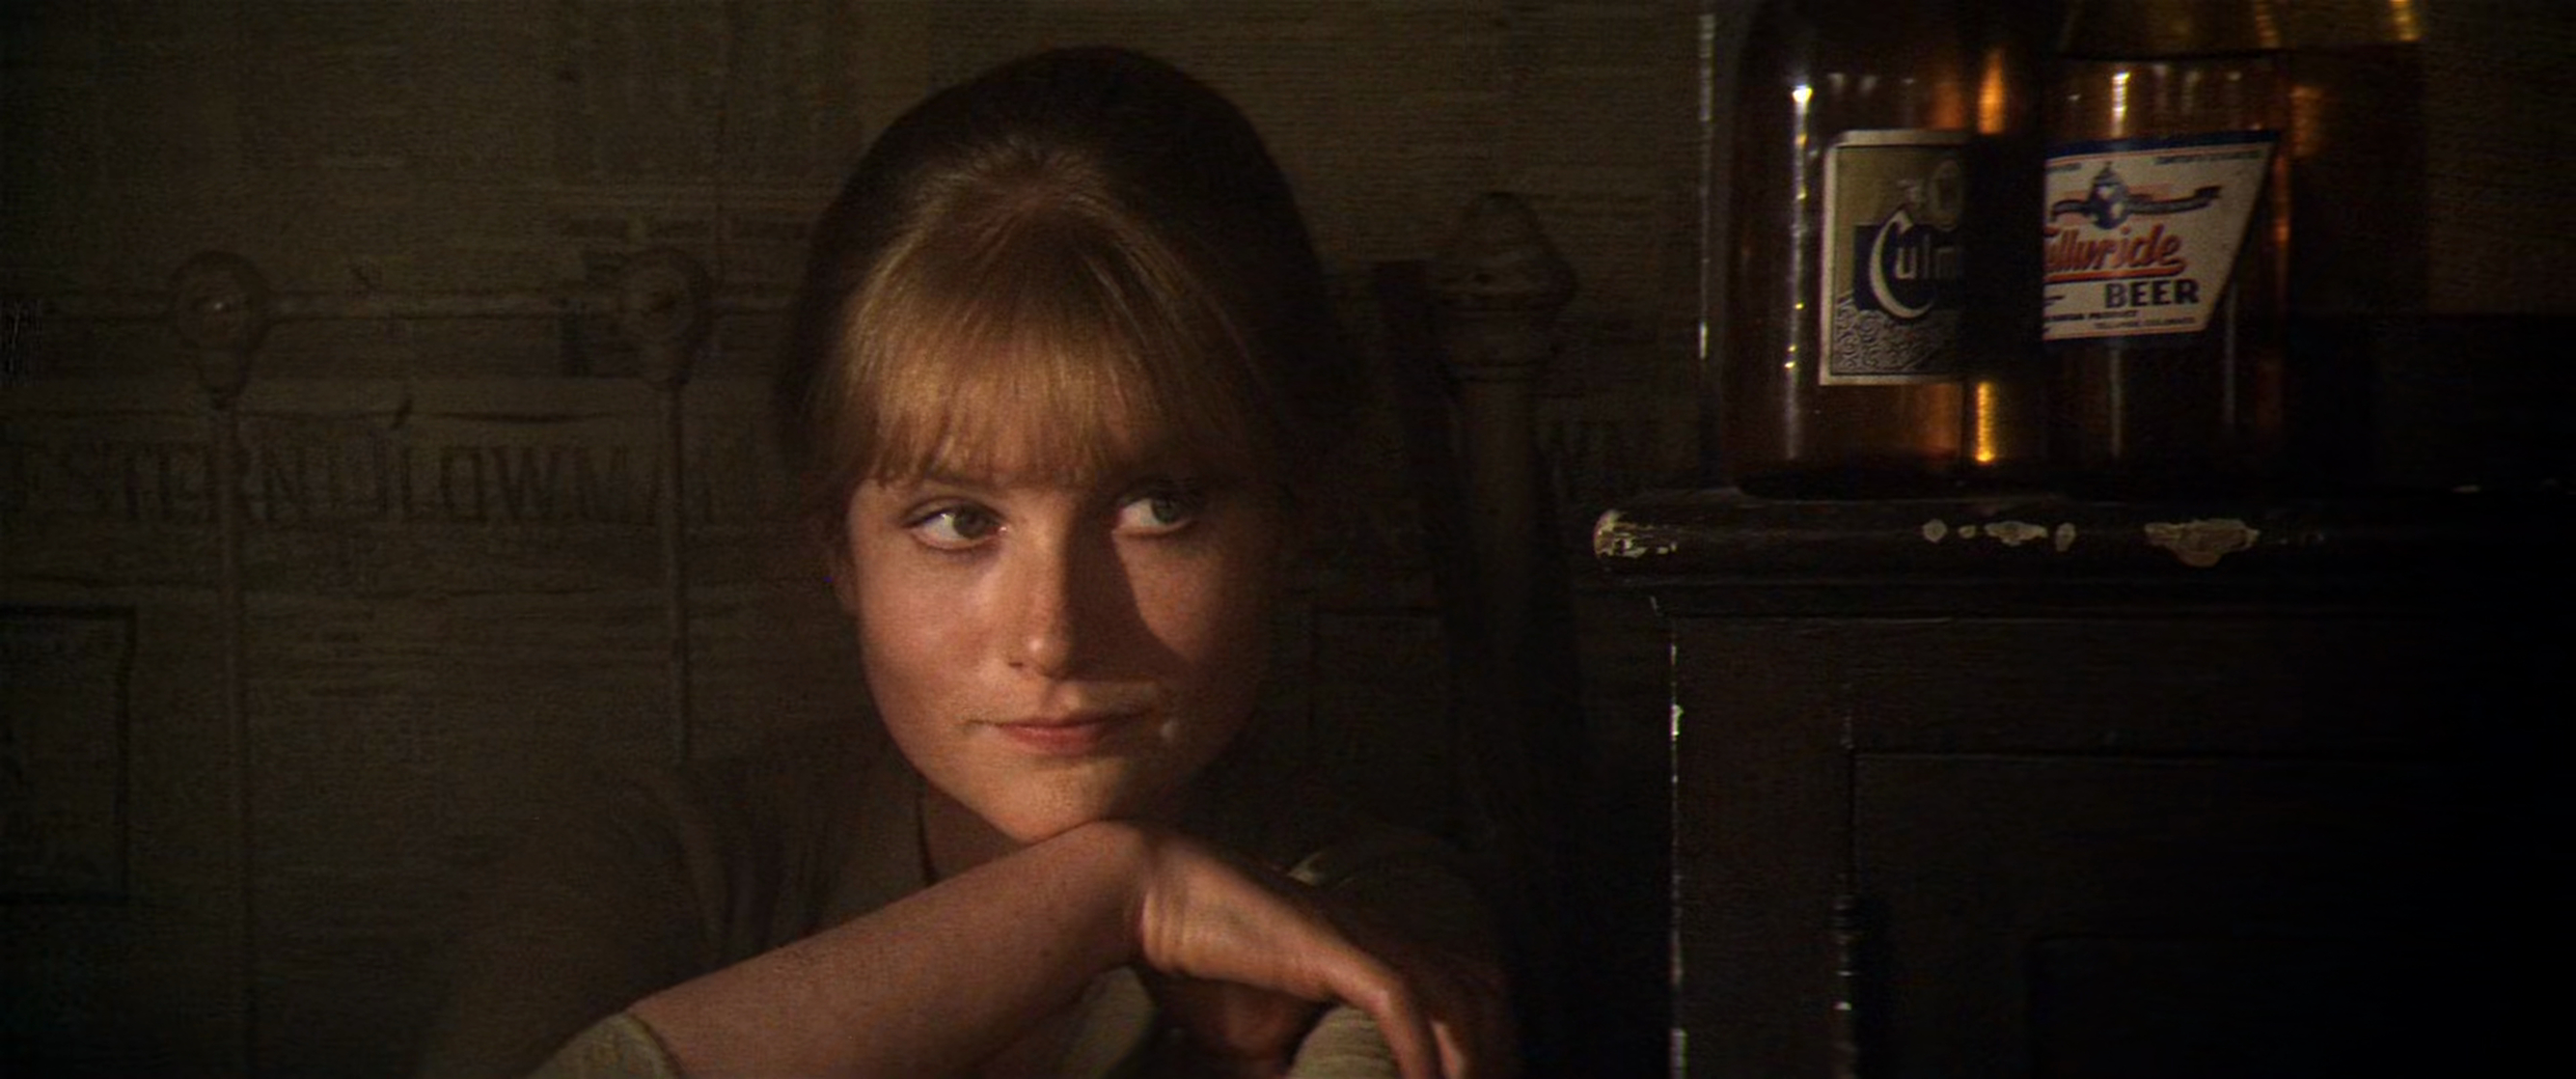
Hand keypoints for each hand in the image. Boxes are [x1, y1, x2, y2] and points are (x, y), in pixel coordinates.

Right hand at [1118, 825, 1514, 1078]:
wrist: (1146, 897)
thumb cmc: (1197, 964)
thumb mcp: (1254, 1042)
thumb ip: (1291, 1073)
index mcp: (1374, 952)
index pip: (1467, 989)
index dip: (1488, 1046)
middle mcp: (1383, 938)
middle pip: (1483, 995)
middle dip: (1496, 1059)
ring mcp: (1360, 938)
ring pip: (1456, 1001)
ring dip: (1470, 1065)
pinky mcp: (1331, 947)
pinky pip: (1401, 1001)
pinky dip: (1421, 1054)